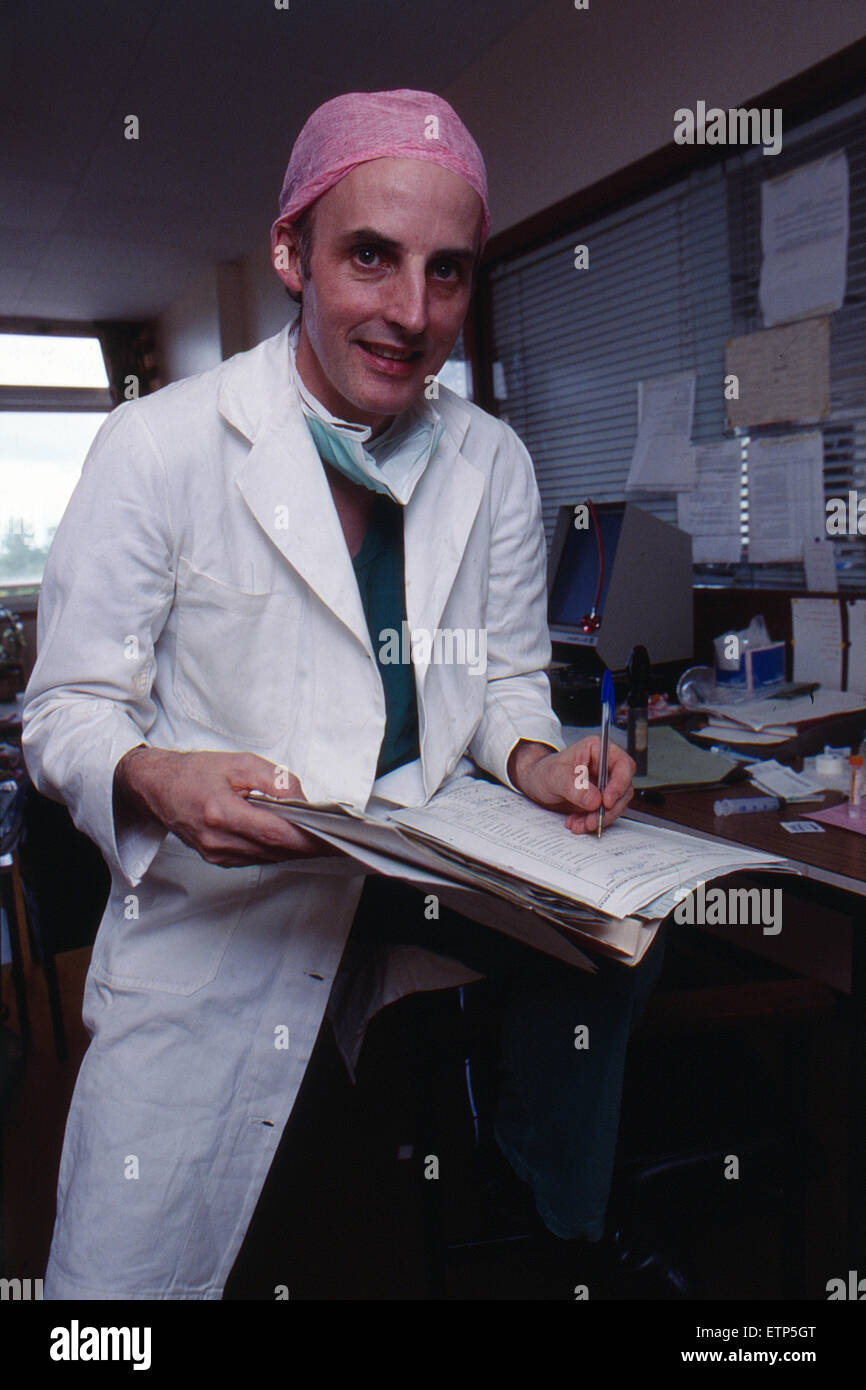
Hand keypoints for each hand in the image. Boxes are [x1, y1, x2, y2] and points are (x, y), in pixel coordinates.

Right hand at [114, 747, 342, 867]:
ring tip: (320, 839)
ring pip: (268, 858)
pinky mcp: (217, 859)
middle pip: (275, 850)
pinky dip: (276, 850)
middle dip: (309, 846)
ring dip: (294, 850)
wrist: (157, 788)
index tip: (332, 838)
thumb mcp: (239, 763)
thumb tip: (302, 800)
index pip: (275, 834)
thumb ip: (274, 780)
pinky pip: (256, 858)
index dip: (307, 839)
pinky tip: (290, 840)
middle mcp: (218, 840)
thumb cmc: (195, 772)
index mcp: (221, 813)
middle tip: (337, 840)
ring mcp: (216, 854)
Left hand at [507, 737, 634, 834]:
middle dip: (608, 809)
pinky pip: (605, 814)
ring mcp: (605, 784)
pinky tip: (577, 823)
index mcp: (598, 750)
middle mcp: (605, 766)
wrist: (535, 784)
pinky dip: (593, 822)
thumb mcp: (555, 776)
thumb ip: (575, 787)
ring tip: (580, 824)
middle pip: (623, 789)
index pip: (623, 765)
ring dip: (600, 819)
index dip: (619, 784)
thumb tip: (595, 799)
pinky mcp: (600, 800)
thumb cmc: (544, 771)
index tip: (606, 801)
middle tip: (593, 820)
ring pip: (616, 805)